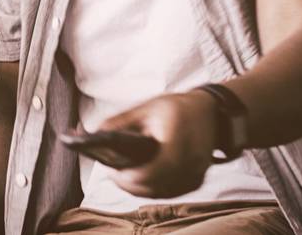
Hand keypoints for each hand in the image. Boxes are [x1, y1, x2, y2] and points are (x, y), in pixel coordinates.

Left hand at [95, 90, 218, 197]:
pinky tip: (139, 180)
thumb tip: (92, 136)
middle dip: (130, 183)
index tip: (113, 171)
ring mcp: (196, 173)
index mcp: (178, 139)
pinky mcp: (197, 180)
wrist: (209, 112)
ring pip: (162, 192)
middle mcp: (191, 159)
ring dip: (140, 188)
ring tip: (121, 176)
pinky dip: (153, 188)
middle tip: (112, 173)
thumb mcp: (144, 108)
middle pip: (155, 186)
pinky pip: (170, 192)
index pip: (154, 170)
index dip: (132, 176)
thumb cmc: (175, 108)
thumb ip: (118, 123)